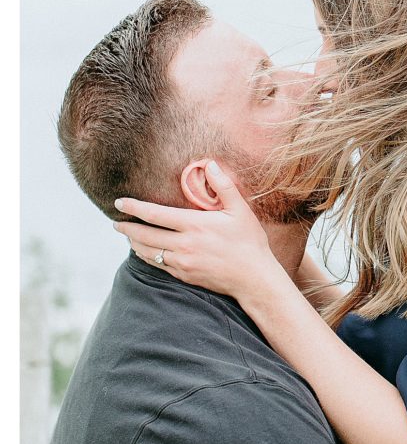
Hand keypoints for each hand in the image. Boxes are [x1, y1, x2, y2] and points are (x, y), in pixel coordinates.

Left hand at [113, 161, 276, 300]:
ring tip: (127, 234)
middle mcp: (184, 244)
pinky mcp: (184, 275)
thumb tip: (210, 165)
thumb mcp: (240, 210)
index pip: (155, 214)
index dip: (134, 207)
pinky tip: (144, 251)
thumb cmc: (249, 242)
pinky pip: (157, 265)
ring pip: (147, 252)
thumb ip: (224, 186)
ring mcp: (182, 262)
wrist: (254, 278)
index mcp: (195, 225)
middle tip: (115, 221)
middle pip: (144, 235)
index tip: (119, 202)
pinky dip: (146, 256)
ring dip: (134, 242)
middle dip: (126, 227)